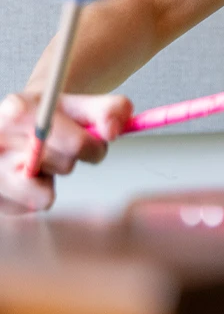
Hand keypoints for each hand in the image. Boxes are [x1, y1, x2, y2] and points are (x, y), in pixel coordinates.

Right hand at [0, 91, 131, 213]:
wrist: (23, 121)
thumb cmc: (54, 114)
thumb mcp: (84, 103)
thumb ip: (110, 109)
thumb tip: (114, 130)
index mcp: (19, 109)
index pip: (75, 143)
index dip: (92, 146)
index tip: (92, 141)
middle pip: (65, 166)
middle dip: (72, 158)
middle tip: (60, 145)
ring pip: (45, 196)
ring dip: (51, 179)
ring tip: (40, 160)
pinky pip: (32, 209)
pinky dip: (36, 194)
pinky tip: (28, 176)